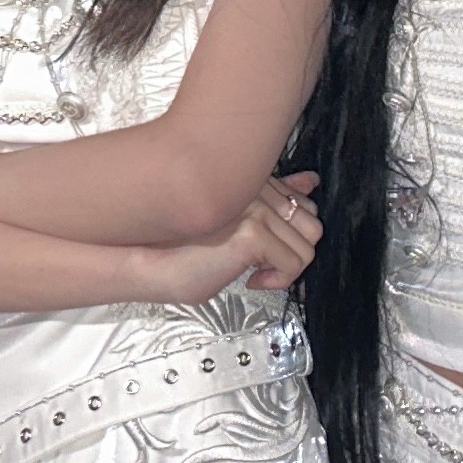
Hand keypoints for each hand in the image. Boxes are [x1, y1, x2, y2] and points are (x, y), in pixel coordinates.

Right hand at [158, 171, 321, 300]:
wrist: (149, 264)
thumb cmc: (182, 247)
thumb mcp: (236, 224)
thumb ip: (275, 200)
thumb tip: (309, 182)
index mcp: (253, 181)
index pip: (304, 203)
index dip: (291, 235)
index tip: (265, 251)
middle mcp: (255, 188)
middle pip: (313, 226)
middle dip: (292, 254)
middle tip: (261, 265)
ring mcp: (254, 209)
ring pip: (307, 248)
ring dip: (284, 270)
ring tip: (255, 272)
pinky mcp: (251, 232)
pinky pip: (292, 265)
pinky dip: (277, 282)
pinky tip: (250, 279)